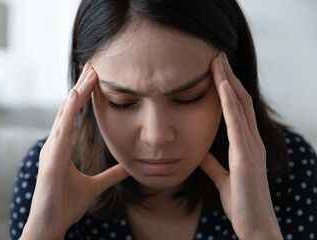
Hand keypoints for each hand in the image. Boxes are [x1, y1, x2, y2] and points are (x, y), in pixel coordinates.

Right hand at [20, 63, 129, 239]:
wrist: (52, 224)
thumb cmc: (66, 204)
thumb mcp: (96, 186)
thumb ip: (110, 175)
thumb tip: (127, 167)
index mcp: (63, 146)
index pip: (73, 113)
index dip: (84, 94)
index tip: (95, 76)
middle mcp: (55, 143)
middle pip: (69, 107)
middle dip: (81, 85)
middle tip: (93, 64)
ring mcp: (51, 150)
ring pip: (64, 114)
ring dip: (77, 93)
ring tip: (89, 74)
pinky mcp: (51, 160)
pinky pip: (60, 131)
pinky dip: (67, 113)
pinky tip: (75, 97)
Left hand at [200, 52, 281, 238]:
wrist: (254, 226)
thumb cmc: (242, 203)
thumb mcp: (223, 178)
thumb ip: (213, 164)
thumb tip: (202, 153)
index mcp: (246, 145)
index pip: (237, 109)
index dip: (228, 88)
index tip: (216, 71)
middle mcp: (251, 141)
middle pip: (239, 101)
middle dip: (228, 77)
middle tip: (217, 56)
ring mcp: (251, 147)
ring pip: (239, 106)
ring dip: (228, 82)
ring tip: (218, 61)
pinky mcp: (246, 157)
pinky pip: (236, 124)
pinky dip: (228, 103)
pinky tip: (221, 86)